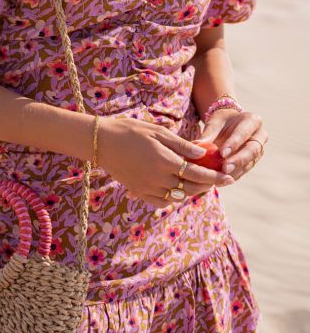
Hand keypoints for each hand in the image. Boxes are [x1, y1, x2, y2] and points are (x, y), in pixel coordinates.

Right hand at [96, 116, 234, 207]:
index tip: (229, 177)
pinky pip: (162, 202)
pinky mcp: (139, 192)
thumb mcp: (159, 132)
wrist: (102, 143)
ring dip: (193, 191)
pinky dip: (174, 198)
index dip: (215, 176)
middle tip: (220, 180)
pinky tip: (179, 190)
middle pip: (190, 188)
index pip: (197, 173)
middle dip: (208, 185)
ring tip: (202, 183)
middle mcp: (158, 178)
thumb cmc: (131, 131)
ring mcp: (148, 188)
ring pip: (178, 196)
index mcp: (164, 161)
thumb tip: (204, 153)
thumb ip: (181, 145)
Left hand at [196, 108, 268, 179]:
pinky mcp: (253, 162)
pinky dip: (232, 176)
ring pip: (249, 163)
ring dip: (235, 171)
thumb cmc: (221, 122)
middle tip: (225, 169)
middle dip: (238, 161)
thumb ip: (208, 134)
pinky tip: (221, 180)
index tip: (222, 153)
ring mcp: (258, 151)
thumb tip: (195, 145)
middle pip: (252, 150)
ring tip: (220, 178)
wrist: (229, 126)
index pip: (244, 132)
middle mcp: (260, 136)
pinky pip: (244, 171)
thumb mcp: (214, 123)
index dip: (234, 143)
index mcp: (252, 121)